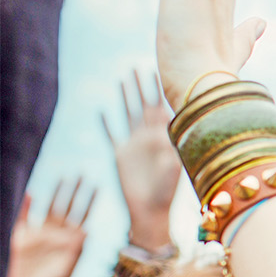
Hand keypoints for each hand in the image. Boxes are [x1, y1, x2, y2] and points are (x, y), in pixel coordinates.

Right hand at [6, 181, 94, 276]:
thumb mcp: (67, 270)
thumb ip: (76, 250)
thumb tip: (87, 230)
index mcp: (71, 242)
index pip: (82, 216)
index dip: (89, 201)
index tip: (98, 184)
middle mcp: (56, 236)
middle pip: (67, 207)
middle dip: (74, 190)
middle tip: (82, 171)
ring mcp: (39, 236)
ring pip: (49, 208)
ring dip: (55, 193)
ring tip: (62, 175)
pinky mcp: (20, 240)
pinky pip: (23, 219)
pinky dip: (25, 206)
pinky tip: (29, 192)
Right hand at [101, 70, 178, 250]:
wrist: (151, 210)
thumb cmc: (168, 192)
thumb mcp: (173, 170)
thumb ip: (171, 153)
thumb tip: (167, 138)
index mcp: (166, 136)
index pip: (163, 107)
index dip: (161, 90)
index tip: (162, 70)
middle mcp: (150, 136)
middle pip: (144, 104)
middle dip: (142, 86)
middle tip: (139, 65)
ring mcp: (134, 144)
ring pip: (128, 114)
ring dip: (125, 97)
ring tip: (123, 79)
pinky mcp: (120, 155)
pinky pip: (111, 134)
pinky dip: (106, 123)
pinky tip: (101, 110)